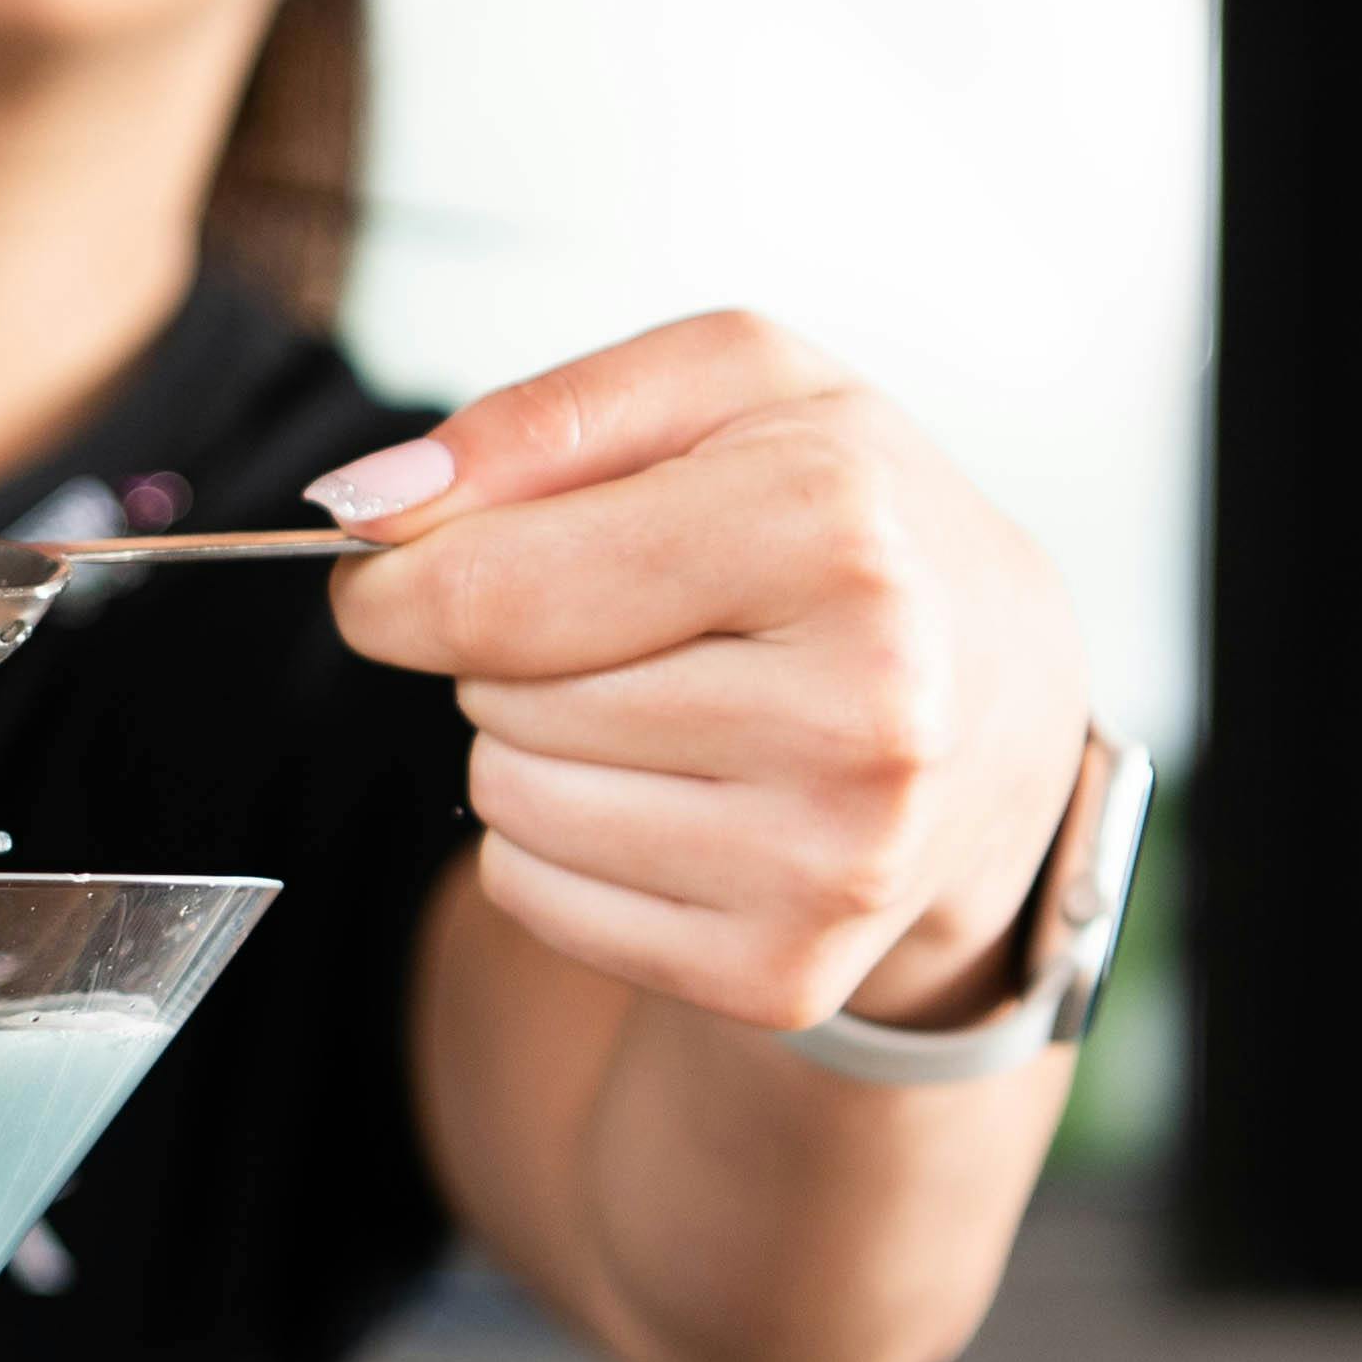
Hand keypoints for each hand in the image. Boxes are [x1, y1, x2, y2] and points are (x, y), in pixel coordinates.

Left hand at [315, 315, 1090, 1035]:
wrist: (996, 699)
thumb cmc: (845, 518)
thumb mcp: (728, 389)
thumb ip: (540, 419)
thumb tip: (365, 504)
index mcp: (835, 533)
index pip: (495, 590)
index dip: (398, 583)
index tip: (390, 574)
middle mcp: (859, 712)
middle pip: (497, 696)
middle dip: (507, 649)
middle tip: (624, 623)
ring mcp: (830, 863)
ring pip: (507, 802)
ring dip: (531, 744)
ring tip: (661, 701)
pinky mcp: (783, 972)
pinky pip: (537, 898)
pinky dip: (560, 843)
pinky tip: (674, 791)